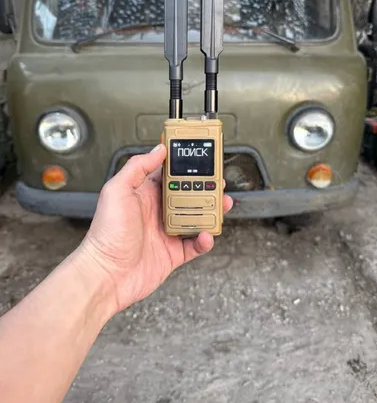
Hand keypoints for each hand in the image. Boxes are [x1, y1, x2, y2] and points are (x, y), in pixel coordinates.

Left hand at [78, 144, 232, 313]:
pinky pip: (196, 244)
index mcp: (144, 194)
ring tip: (222, 205)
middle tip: (217, 182)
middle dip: (205, 188)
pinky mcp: (173, 253)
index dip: (185, 166)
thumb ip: (137, 167)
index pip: (169, 174)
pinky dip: (205, 240)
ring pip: (196, 218)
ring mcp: (166, 232)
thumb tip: (158, 150)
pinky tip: (207, 235)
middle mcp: (157, 211)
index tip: (199, 158)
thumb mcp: (116, 190)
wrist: (107, 275)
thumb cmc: (106, 234)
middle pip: (188, 195)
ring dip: (211, 212)